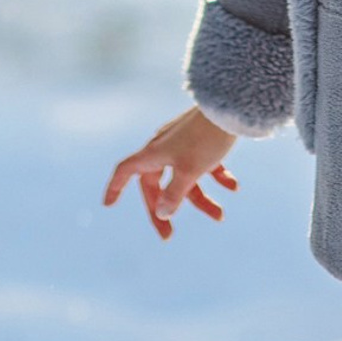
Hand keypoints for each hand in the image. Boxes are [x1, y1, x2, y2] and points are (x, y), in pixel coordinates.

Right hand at [104, 107, 239, 239]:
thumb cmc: (206, 137)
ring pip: (186, 179)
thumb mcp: (189, 171)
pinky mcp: (203, 140)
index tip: (108, 204)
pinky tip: (233, 186)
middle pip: (156, 184)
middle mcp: (164, 149)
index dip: (115, 188)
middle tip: (168, 236)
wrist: (231, 104)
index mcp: (153, 154)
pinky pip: (204, 165)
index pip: (125, 171)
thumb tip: (162, 213)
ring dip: (201, 199)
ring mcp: (183, 144)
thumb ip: (174, 194)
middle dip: (164, 209)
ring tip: (220, 216)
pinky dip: (216, 177)